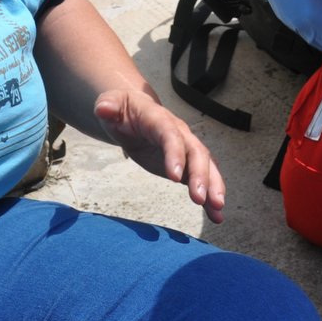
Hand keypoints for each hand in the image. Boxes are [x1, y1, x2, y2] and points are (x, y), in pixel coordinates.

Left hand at [93, 89, 225, 223]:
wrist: (135, 111)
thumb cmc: (123, 109)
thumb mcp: (111, 103)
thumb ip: (108, 106)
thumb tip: (103, 108)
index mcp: (159, 119)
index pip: (170, 135)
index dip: (175, 153)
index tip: (175, 177)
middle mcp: (179, 133)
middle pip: (196, 152)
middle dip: (201, 175)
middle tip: (200, 199)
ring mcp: (186, 149)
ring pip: (206, 166)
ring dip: (213, 187)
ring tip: (217, 209)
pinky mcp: (186, 165)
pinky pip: (203, 180)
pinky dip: (210, 197)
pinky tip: (216, 216)